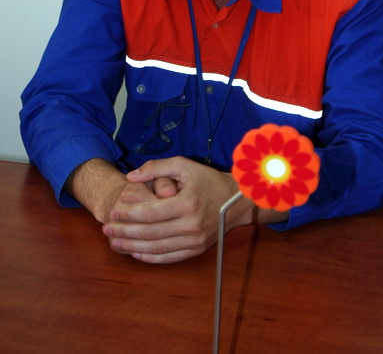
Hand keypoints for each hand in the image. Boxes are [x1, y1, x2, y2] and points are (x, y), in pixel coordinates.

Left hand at [102, 156, 247, 263]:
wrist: (234, 200)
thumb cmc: (207, 180)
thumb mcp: (184, 165)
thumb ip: (156, 167)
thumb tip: (131, 177)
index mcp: (187, 203)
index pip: (150, 213)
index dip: (129, 214)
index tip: (113, 212)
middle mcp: (191, 225)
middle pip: (150, 232)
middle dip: (125, 232)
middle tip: (106, 229)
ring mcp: (194, 240)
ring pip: (156, 247)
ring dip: (132, 247)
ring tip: (114, 242)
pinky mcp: (196, 250)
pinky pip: (169, 257)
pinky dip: (150, 257)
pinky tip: (135, 252)